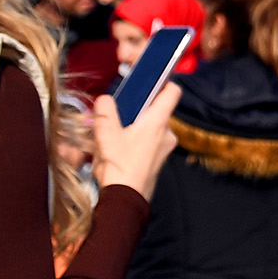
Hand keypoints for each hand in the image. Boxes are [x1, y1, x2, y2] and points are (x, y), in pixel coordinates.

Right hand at [91, 83, 177, 200]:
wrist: (126, 199)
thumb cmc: (120, 167)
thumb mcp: (106, 134)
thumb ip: (105, 112)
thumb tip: (105, 100)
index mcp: (158, 122)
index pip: (172, 91)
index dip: (163, 82)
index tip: (150, 79)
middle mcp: (167, 133)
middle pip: (155, 110)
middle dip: (136, 109)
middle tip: (118, 113)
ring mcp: (164, 148)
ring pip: (149, 127)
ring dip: (132, 127)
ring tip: (113, 135)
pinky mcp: (157, 160)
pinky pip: (147, 142)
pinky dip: (134, 140)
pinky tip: (117, 149)